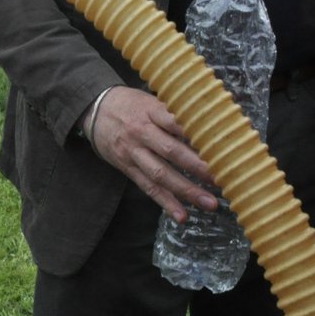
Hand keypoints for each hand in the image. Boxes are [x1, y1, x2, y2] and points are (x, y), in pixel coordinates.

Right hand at [85, 86, 216, 221]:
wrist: (94, 109)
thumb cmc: (130, 104)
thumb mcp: (150, 100)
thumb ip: (175, 112)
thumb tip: (211, 125)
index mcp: (149, 112)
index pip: (175, 122)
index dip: (196, 134)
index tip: (220, 146)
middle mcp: (141, 133)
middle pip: (170, 151)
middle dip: (197, 167)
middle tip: (220, 179)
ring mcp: (133, 152)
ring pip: (160, 174)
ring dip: (186, 190)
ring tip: (209, 203)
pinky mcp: (128, 168)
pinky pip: (148, 187)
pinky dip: (165, 202)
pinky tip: (181, 215)